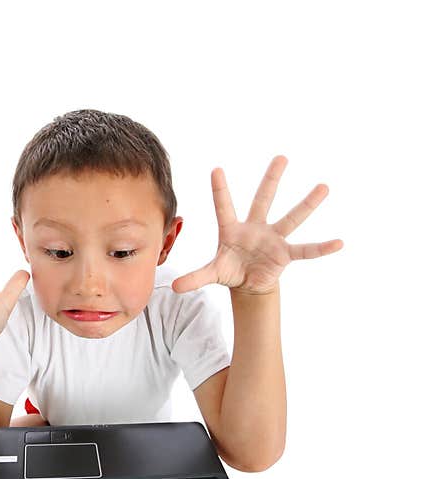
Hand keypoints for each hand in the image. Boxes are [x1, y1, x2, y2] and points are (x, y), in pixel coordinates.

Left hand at [172, 155, 343, 294]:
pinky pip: (306, 250)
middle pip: (264, 199)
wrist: (247, 283)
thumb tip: (173, 286)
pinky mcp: (285, 253)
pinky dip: (321, 248)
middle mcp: (255, 227)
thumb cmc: (229, 271)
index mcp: (232, 229)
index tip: (215, 169)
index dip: (220, 190)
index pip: (223, 206)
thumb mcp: (211, 273)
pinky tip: (339, 243)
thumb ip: (194, 278)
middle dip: (271, 179)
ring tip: (324, 187)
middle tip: (282, 157)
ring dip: (307, 204)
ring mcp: (273, 238)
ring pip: (291, 218)